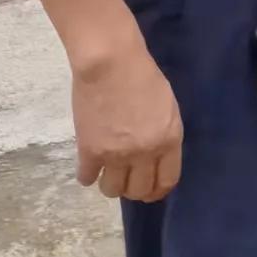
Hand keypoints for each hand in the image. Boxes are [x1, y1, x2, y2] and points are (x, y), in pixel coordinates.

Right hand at [71, 43, 182, 202]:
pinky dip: (88, 175)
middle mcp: (145, 153)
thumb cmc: (143, 77)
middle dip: (134, 190)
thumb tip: (155, 157)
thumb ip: (163, 135)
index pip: (166, 181)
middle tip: (127, 182)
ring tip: (108, 173)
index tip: (150, 192)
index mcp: (169, 140)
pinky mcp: (89, 152)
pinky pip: (87, 178)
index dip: (157, 191)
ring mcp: (116, 155)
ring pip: (112, 190)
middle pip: (138, 190)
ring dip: (110, 185)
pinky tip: (90, 165)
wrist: (111, 64)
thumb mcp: (167, 108)